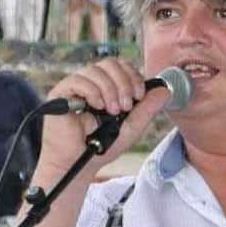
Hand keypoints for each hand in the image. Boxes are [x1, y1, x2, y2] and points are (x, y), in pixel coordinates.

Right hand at [37, 59, 172, 174]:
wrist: (78, 163)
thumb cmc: (102, 146)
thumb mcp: (132, 127)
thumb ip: (147, 108)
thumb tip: (165, 89)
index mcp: (107, 87)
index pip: (121, 66)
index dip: (133, 76)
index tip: (139, 96)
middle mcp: (91, 83)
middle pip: (110, 63)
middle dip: (124, 83)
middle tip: (126, 106)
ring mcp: (74, 87)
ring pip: (95, 70)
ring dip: (110, 90)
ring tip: (112, 111)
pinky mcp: (59, 94)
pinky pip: (77, 80)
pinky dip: (93, 91)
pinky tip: (97, 106)